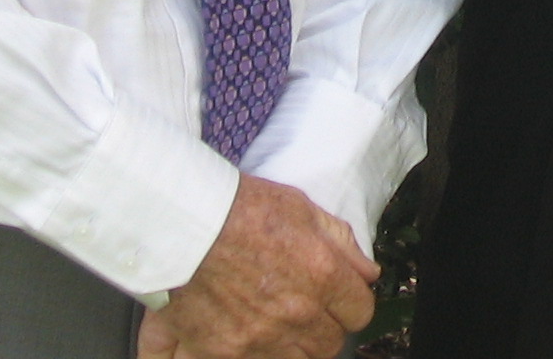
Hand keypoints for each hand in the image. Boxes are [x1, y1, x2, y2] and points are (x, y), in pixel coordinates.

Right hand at [136, 175, 376, 358]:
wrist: (184, 221)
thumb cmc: (240, 208)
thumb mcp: (303, 209)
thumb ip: (341, 244)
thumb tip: (368, 272)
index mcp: (322, 276)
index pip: (360, 312)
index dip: (351, 304)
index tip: (341, 299)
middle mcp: (295, 315)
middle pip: (328, 345)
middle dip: (322, 329)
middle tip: (306, 311)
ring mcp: (258, 339)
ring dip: (288, 346)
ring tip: (272, 322)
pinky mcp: (220, 351)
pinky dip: (241, 355)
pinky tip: (236, 337)